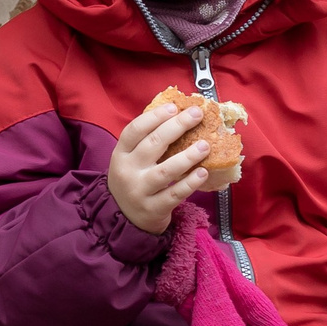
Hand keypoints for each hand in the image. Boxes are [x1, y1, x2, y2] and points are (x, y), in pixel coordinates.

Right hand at [108, 101, 211, 235]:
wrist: (124, 218)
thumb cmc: (135, 180)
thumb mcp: (131, 160)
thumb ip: (148, 141)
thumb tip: (178, 114)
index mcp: (121, 154)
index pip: (135, 130)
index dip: (154, 117)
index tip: (174, 107)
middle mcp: (128, 171)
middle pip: (152, 144)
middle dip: (176, 127)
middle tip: (196, 114)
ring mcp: (140, 191)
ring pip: (165, 171)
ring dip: (187, 156)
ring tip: (205, 145)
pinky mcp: (154, 209)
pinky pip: (175, 194)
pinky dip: (190, 183)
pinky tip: (203, 172)